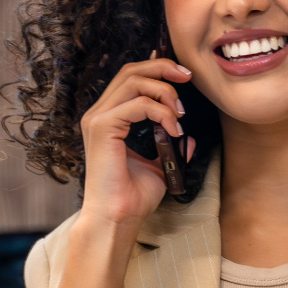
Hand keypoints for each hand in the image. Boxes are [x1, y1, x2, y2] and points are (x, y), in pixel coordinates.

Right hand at [79, 55, 193, 232]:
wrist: (117, 219)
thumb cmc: (133, 198)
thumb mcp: (159, 166)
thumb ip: (170, 147)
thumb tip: (189, 137)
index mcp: (109, 118)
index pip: (129, 78)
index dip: (155, 67)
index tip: (183, 76)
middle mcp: (99, 114)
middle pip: (130, 71)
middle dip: (162, 68)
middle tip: (187, 77)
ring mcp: (98, 119)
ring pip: (134, 81)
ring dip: (164, 92)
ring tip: (180, 113)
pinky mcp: (102, 128)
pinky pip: (138, 105)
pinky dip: (161, 113)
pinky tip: (174, 129)